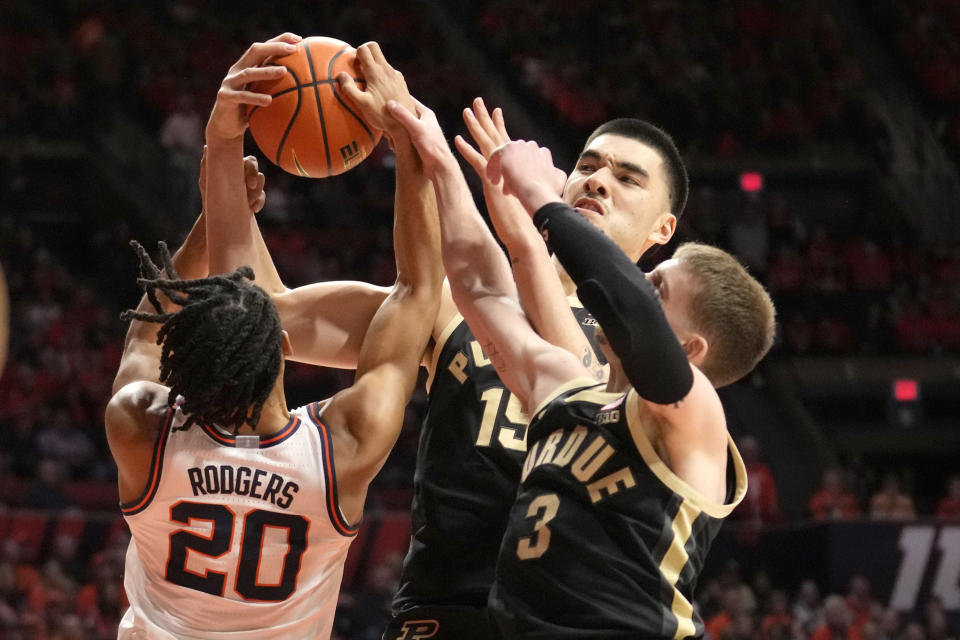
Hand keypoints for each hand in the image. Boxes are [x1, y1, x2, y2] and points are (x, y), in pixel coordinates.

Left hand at [199, 148, 266, 213]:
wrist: (215, 216)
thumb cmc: (208, 196)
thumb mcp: (206, 180)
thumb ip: (206, 164)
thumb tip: (207, 148)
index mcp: (237, 166)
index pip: (250, 161)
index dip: (253, 169)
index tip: (250, 183)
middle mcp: (245, 174)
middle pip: (258, 172)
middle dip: (257, 180)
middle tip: (252, 188)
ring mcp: (252, 186)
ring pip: (262, 183)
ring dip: (257, 193)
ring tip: (248, 203)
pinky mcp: (255, 197)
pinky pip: (262, 197)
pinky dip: (259, 202)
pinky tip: (253, 209)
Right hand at [206, 33, 301, 142]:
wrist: (226, 127)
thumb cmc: (250, 110)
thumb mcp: (264, 96)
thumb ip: (279, 88)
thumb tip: (310, 89)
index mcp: (247, 65)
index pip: (264, 47)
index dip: (280, 40)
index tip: (299, 39)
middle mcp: (237, 70)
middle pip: (255, 51)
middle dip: (274, 48)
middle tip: (293, 50)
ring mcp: (229, 82)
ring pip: (248, 73)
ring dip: (267, 71)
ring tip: (284, 71)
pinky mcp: (225, 97)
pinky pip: (242, 96)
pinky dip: (255, 97)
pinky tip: (269, 100)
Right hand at [337, 41, 412, 137]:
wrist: (405, 125)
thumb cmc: (382, 116)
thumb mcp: (362, 104)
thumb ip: (349, 88)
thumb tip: (341, 74)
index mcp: (376, 72)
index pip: (364, 49)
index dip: (356, 53)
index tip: (353, 65)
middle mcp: (387, 70)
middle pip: (374, 47)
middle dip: (364, 51)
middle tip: (358, 65)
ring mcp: (396, 75)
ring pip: (382, 59)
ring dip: (373, 64)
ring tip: (367, 81)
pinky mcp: (401, 82)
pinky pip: (389, 71)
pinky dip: (381, 74)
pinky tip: (379, 89)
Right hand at [386, 98, 454, 177]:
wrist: (440, 167)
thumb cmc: (431, 146)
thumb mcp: (416, 128)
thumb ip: (403, 115)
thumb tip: (389, 103)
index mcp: (425, 113)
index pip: (409, 99)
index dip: (397, 97)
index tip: (383, 96)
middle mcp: (423, 121)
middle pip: (404, 113)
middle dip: (392, 116)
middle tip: (380, 117)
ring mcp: (419, 132)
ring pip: (402, 126)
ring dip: (393, 130)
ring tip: (386, 135)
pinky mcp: (416, 143)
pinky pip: (403, 137)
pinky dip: (396, 139)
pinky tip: (392, 145)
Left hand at [455, 98, 534, 246]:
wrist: (539, 213)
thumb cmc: (540, 205)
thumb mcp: (543, 187)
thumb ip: (545, 178)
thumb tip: (556, 176)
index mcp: (519, 160)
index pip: (507, 139)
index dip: (500, 125)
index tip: (495, 112)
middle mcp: (512, 157)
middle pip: (496, 133)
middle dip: (485, 116)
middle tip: (477, 101)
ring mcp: (503, 166)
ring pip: (486, 140)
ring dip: (474, 125)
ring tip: (465, 111)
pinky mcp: (494, 178)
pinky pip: (477, 160)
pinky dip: (466, 150)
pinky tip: (456, 139)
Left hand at [487, 141, 566, 215]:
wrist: (536, 192)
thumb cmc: (548, 191)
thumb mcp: (558, 180)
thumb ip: (556, 173)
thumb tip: (555, 171)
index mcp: (543, 153)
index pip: (529, 159)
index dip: (523, 173)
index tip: (519, 186)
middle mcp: (532, 146)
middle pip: (516, 157)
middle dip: (512, 171)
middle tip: (506, 187)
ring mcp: (519, 146)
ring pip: (506, 156)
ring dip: (501, 169)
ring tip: (496, 182)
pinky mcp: (507, 149)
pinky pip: (495, 155)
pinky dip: (492, 166)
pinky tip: (491, 179)